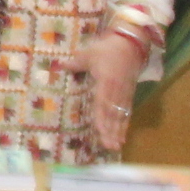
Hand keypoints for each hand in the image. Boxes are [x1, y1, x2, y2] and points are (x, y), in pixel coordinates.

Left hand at [80, 30, 152, 158]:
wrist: (130, 44)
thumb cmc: (108, 49)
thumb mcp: (90, 54)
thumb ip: (75, 63)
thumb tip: (58, 66)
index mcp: (106, 81)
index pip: (103, 103)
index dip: (102, 118)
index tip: (101, 131)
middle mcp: (117, 90)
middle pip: (113, 114)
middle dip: (111, 131)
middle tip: (108, 146)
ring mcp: (124, 94)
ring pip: (121, 116)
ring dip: (118, 131)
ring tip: (115, 146)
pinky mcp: (129, 95)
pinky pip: (126, 113)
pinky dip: (124, 126)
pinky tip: (122, 138)